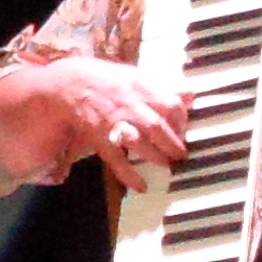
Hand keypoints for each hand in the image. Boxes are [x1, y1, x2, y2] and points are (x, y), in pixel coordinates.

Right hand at [0, 53, 192, 186]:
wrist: (70, 84)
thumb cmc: (106, 79)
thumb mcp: (136, 75)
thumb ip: (163, 88)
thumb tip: (190, 95)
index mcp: (142, 88)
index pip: (172, 105)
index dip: (182, 120)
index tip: (183, 129)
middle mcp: (130, 105)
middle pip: (159, 127)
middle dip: (173, 143)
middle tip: (180, 154)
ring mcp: (115, 123)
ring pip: (141, 142)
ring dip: (156, 156)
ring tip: (166, 164)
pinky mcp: (100, 138)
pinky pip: (116, 159)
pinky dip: (129, 175)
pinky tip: (141, 186)